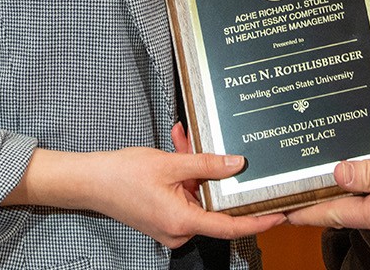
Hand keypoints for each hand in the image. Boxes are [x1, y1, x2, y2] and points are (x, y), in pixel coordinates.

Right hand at [6, 146, 284, 247]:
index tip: (279, 213)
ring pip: (197, 195)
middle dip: (213, 173)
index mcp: (183, 221)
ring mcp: (170, 225)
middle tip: (210, 145)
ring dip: (194, 168)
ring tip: (182, 140)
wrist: (89, 181)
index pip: (230, 226)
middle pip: (212, 204)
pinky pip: (183, 195)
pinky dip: (183, 175)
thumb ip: (207, 164)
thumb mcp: (171, 164)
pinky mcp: (163, 217)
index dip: (257, 221)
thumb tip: (238, 164)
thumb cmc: (124, 174)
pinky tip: (176, 147)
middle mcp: (178, 230)